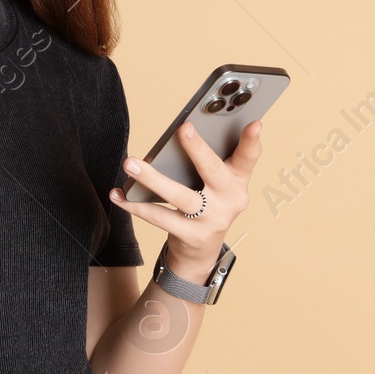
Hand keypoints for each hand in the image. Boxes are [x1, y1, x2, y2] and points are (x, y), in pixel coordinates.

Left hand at [110, 120, 263, 272]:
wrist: (201, 250)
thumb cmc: (207, 204)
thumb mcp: (215, 184)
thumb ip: (206, 162)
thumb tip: (181, 134)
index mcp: (237, 181)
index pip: (248, 158)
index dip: (252, 141)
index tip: (255, 123)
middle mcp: (229, 201)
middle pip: (213, 172)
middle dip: (198, 150)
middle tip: (184, 129)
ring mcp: (211, 220)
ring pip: (180, 196)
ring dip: (152, 178)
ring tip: (130, 163)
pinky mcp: (190, 235)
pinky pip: (159, 217)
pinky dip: (135, 205)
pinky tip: (118, 194)